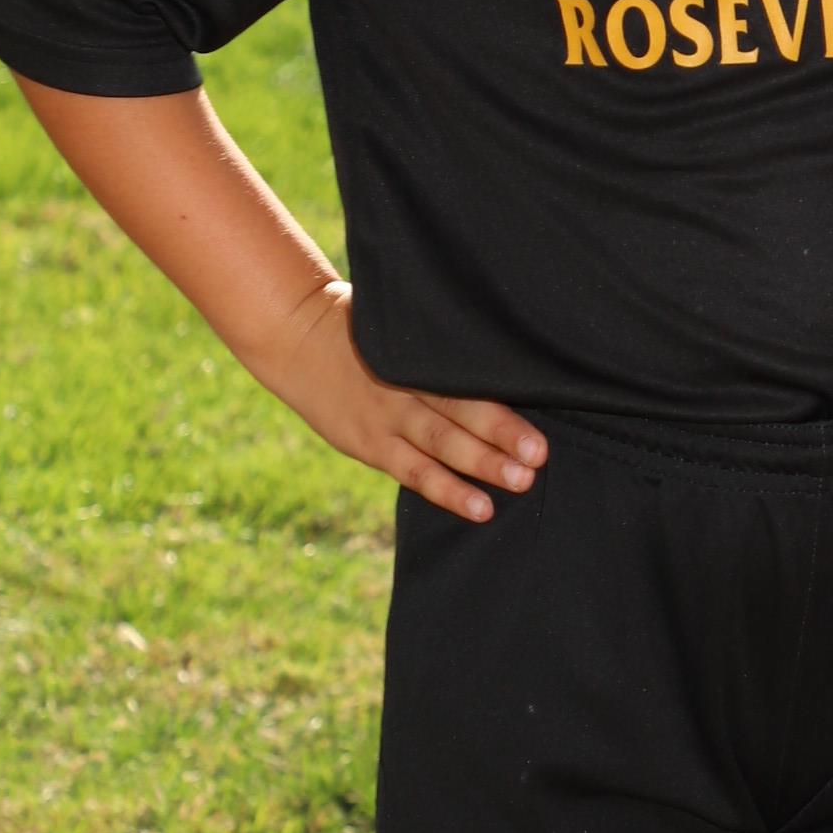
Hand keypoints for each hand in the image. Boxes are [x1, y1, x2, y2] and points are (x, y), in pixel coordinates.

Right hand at [256, 279, 547, 521]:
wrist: (295, 336)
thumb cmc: (361, 326)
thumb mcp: (401, 324)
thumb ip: (441, 342)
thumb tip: (503, 345)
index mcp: (417, 356)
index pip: (467, 380)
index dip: (501, 403)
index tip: (535, 419)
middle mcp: (404, 387)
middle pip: (460, 412)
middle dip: (501, 436)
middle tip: (538, 457)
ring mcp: (386, 419)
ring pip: (441, 445)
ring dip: (482, 465)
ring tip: (520, 482)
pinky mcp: (370, 445)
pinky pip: (413, 473)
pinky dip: (446, 490)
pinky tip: (479, 508)